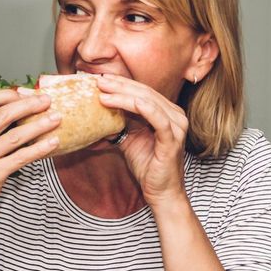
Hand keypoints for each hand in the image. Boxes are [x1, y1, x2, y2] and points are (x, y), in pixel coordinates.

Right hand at [0, 88, 60, 223]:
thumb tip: (9, 112)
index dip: (7, 94)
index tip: (24, 93)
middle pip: (5, 113)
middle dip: (30, 104)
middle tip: (47, 101)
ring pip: (17, 135)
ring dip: (40, 124)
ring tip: (56, 119)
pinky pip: (23, 157)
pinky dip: (40, 148)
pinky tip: (52, 142)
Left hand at [96, 74, 189, 206]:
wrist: (160, 191)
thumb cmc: (146, 165)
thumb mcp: (128, 139)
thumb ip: (118, 123)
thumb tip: (95, 113)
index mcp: (165, 112)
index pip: (142, 91)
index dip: (121, 84)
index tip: (99, 79)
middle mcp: (174, 115)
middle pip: (144, 93)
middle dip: (119, 85)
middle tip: (98, 80)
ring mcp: (176, 126)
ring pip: (148, 102)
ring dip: (123, 95)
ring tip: (102, 92)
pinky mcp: (172, 139)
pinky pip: (157, 118)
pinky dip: (140, 107)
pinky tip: (124, 102)